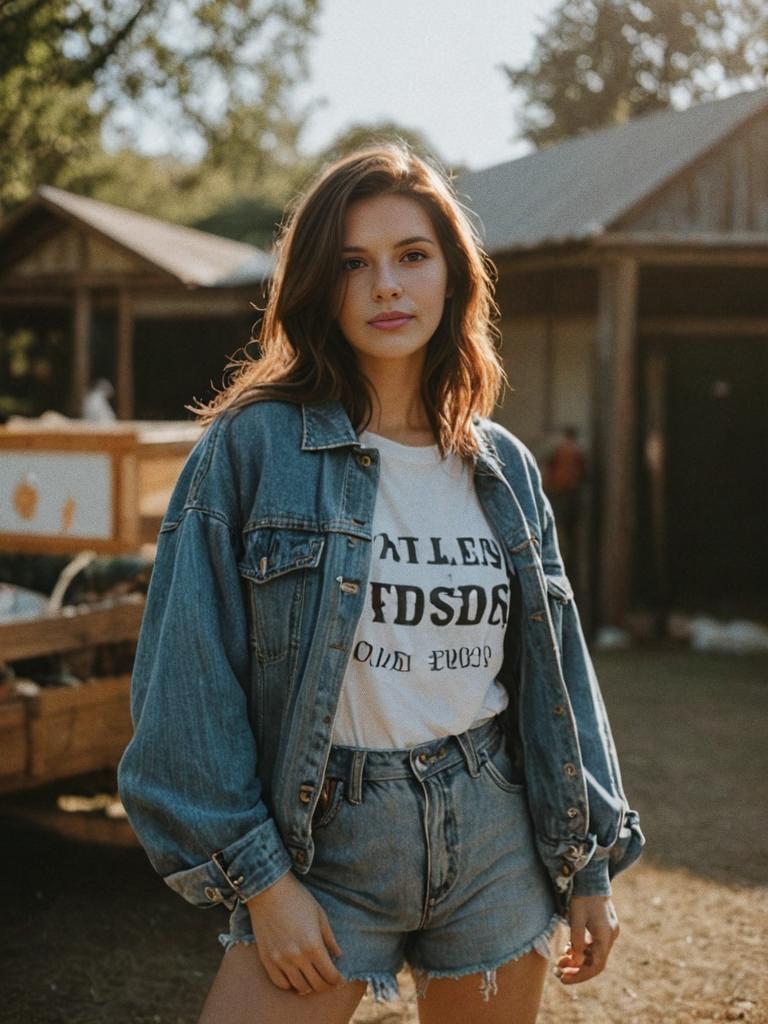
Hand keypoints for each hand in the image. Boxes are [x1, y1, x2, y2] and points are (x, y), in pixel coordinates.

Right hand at [245, 872, 343, 994]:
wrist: (268, 890)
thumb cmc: (297, 899)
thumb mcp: (320, 915)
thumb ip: (330, 938)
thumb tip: (338, 955)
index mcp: (313, 945)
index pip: (330, 975)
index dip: (338, 980)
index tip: (340, 980)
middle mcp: (297, 956)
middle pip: (316, 984)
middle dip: (326, 985)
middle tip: (329, 981)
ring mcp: (280, 960)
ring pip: (299, 987)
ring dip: (309, 986)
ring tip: (313, 979)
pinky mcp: (266, 959)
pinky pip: (280, 983)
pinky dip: (290, 984)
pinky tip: (295, 977)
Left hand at [554, 894, 619, 983]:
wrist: (591, 876)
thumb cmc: (582, 895)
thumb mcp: (576, 918)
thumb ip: (577, 941)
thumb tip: (577, 963)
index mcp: (606, 936)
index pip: (596, 966)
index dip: (580, 975)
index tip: (564, 978)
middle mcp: (610, 936)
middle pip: (595, 962)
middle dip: (577, 969)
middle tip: (559, 972)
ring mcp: (608, 931)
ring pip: (594, 954)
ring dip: (578, 959)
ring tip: (561, 960)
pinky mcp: (603, 926)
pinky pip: (594, 944)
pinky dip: (582, 949)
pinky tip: (569, 948)